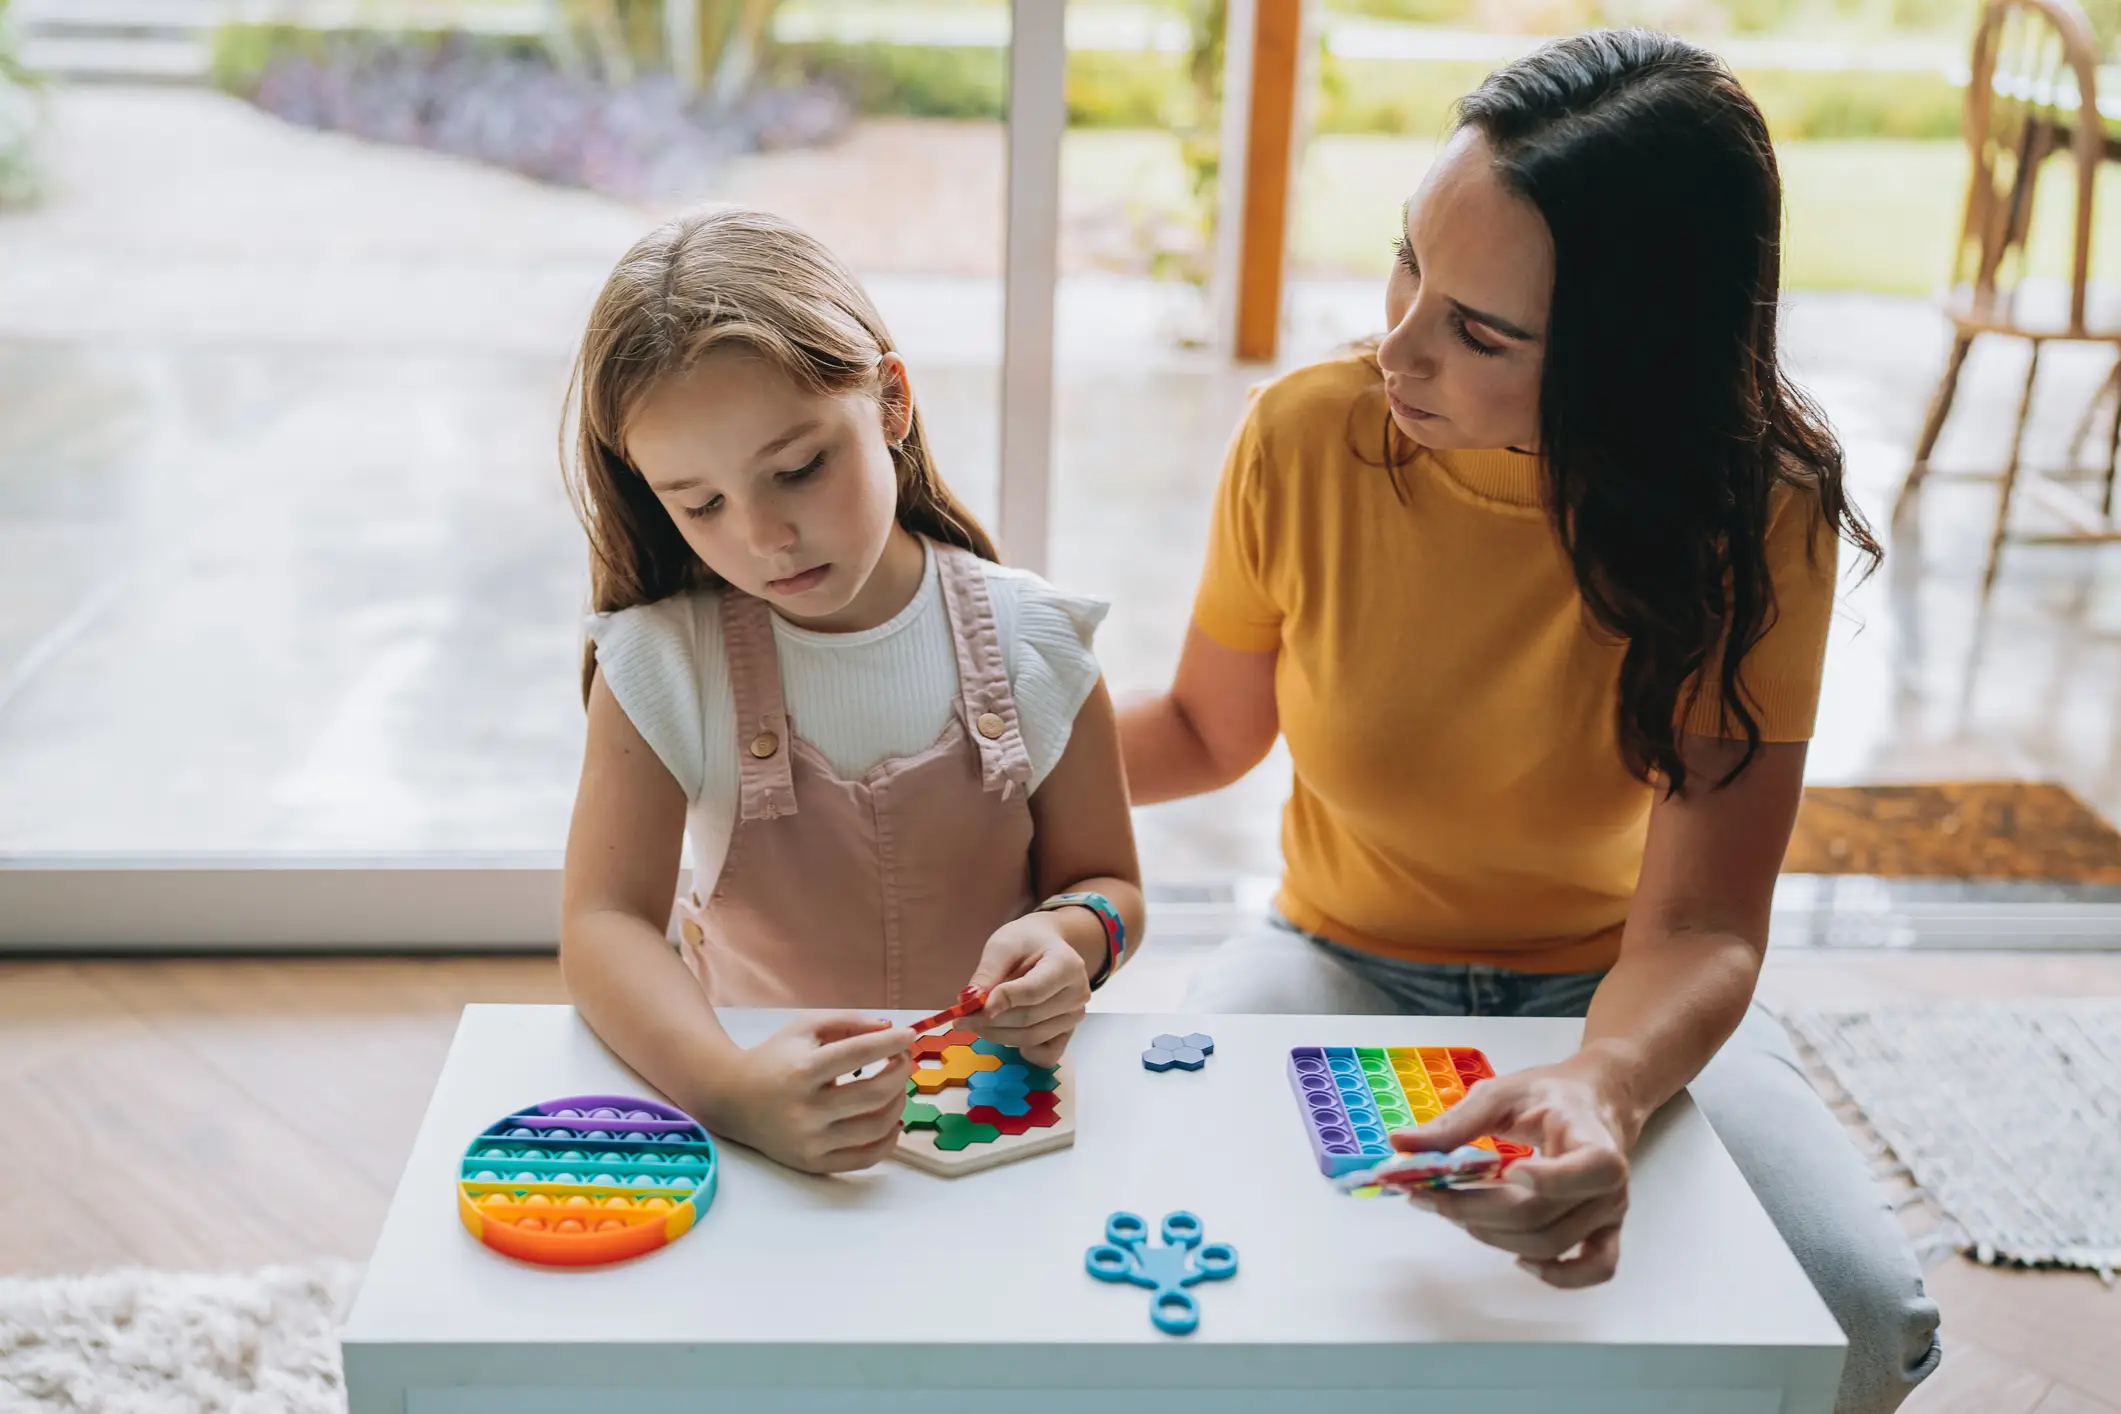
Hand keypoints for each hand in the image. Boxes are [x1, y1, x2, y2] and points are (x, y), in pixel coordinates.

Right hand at [718, 1013, 914, 1174]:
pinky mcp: (813, 1163)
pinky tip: (892, 1122)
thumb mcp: (805, 1027)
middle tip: (903, 1060)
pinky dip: (888, 1141)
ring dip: (899, 1102)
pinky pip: (865, 1158)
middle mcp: (805, 1109)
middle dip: (900, 1072)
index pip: (859, 1054)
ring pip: (876, 1127)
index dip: (891, 1042)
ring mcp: (809, 1141)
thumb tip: (890, 1029)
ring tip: (896, 1087)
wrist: (732, 1099)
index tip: (909, 1035)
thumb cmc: (775, 1058)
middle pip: (875, 1094)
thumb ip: (848, 1022)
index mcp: (802, 1070)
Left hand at [965, 913, 1092, 1066]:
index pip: (1032, 992)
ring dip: (997, 1034)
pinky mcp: (1068, 1032)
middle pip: (1028, 1018)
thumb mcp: (1002, 946)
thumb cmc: (1025, 942)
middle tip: (961, 1019)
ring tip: (974, 1022)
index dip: (1000, 1003)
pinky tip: (1004, 1033)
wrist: (1046, 946)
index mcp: (1067, 965)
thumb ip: (987, 973)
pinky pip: (1045, 1055)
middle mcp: (1078, 994)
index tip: (968, 1009)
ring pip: (1031, 1037)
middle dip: (990, 1021)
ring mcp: (1075, 1016)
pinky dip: (1020, 1049)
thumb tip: (970, 1003)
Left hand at [1390, 1062, 1632, 1287]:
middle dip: (1478, 1210)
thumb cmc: (1549, 1095)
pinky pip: (1595, 1269)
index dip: (1550, 1179)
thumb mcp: (1502, 1095)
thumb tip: (1401, 1144)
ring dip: (1495, 1236)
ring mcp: (1609, 1213)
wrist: (1594, 1102)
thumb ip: (1455, 1123)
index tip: (1508, 1171)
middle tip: (1432, 1196)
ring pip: (1551, 1244)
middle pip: (1543, 1215)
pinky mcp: (1605, 1233)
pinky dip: (1558, 1276)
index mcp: (1594, 1140)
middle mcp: (1609, 1184)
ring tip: (1456, 1213)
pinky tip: (1518, 1260)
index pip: (1590, 1169)